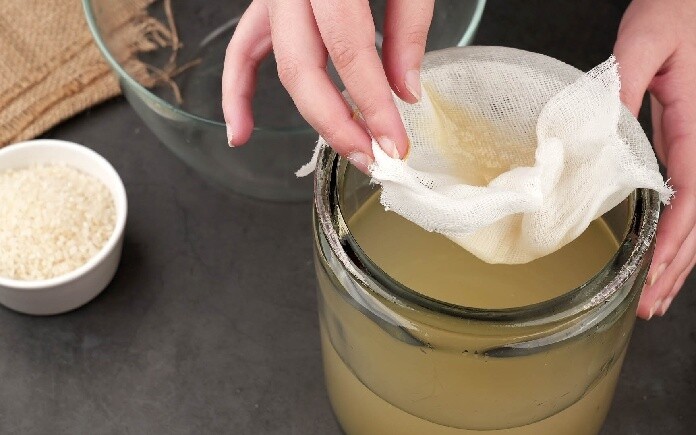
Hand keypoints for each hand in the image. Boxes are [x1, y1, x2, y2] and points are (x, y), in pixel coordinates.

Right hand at [222, 0, 434, 171]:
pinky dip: (239, 91)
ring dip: (309, 113)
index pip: (349, 49)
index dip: (372, 102)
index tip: (395, 141)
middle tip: (373, 156)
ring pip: (277, 64)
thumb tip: (404, 90)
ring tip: (340, 148)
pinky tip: (242, 130)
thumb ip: (408, 22)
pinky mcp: (268, 0)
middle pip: (303, 67)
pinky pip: (243, 48)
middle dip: (339, 122)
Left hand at [614, 0, 695, 318]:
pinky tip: (664, 254)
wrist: (690, 0)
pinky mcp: (689, 144)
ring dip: (680, 260)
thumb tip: (601, 129)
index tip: (653, 271)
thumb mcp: (643, 43)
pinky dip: (679, 234)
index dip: (673, 240)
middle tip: (648, 304)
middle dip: (675, 266)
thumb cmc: (674, 13)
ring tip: (657, 296)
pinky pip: (691, 199)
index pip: (691, 196)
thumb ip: (624, 85)